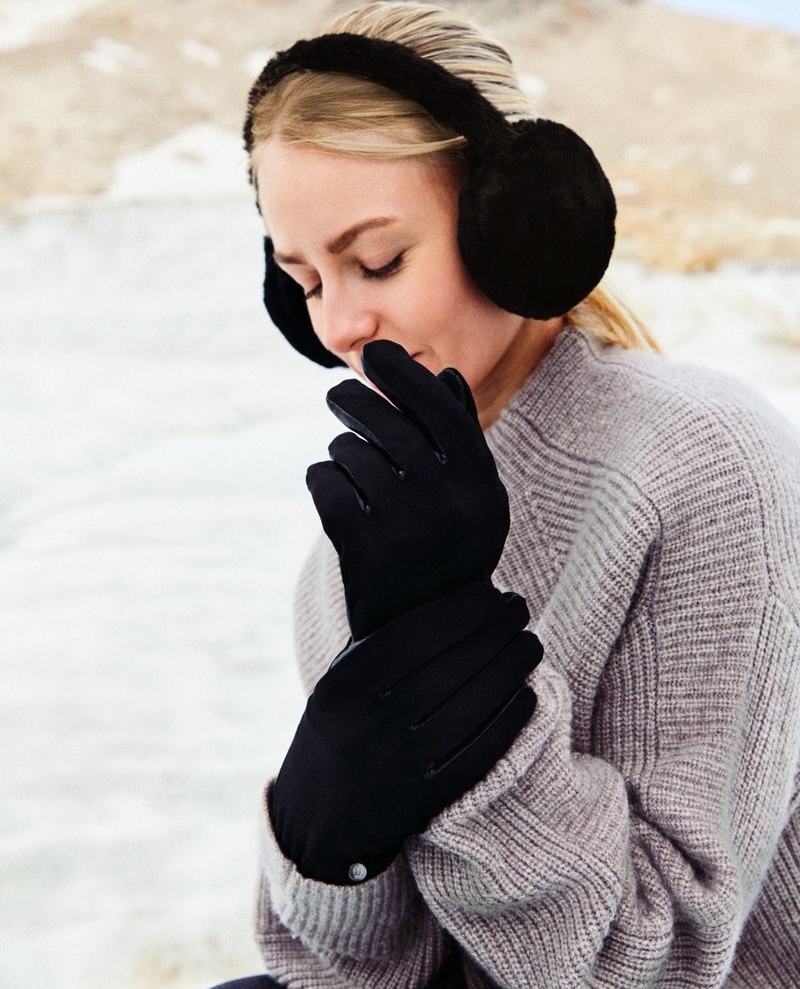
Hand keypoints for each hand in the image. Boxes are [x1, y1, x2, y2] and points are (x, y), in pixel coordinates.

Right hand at [269, 581, 541, 884]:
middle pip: (449, 667)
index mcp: (347, 684)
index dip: (462, 611)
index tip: (494, 594)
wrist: (317, 813)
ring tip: (530, 645)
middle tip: (521, 610)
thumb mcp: (340, 681)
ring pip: (469, 707)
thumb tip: (446, 596)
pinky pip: (477, 753)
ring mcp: (399, 762)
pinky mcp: (424, 798)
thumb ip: (378, 644)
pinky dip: (508, 721)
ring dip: (508, 670)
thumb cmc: (342, 727)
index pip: (415, 634)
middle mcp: (371, 720)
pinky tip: (527, 694)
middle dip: (494, 632)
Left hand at [306, 340, 509, 639]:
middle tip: (337, 397)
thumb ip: (460, 439)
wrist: (424, 636)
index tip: (374, 352)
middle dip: (354, 402)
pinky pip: (325, 482)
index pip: (439, 407)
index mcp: (481, 485)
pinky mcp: (363, 548)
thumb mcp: (471, 500)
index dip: (404, 373)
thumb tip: (444, 375)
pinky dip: (324, 483)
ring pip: (349, 451)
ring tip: (357, 481)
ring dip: (343, 456)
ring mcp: (405, 526)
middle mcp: (448, 501)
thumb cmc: (449, 552)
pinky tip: (338, 502)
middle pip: (386, 421)